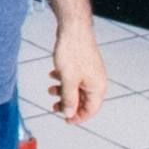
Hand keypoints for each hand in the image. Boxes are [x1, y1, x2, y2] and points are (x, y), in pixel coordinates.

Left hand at [47, 11, 109, 126]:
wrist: (72, 28)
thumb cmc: (72, 52)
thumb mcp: (68, 80)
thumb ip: (69, 99)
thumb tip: (69, 114)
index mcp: (97, 87)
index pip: (91, 110)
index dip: (78, 117)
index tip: (65, 120)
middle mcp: (97, 81)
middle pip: (83, 100)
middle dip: (68, 104)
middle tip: (54, 106)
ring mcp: (90, 72)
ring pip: (76, 88)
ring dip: (63, 91)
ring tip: (50, 90)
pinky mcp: (83, 64)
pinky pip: (73, 77)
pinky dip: (63, 80)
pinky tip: (53, 75)